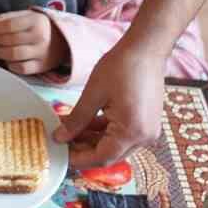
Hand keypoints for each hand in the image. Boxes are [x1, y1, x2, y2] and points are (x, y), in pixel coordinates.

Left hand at [0, 9, 67, 75]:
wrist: (63, 40)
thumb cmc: (40, 26)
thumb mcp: (27, 16)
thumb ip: (6, 18)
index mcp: (35, 21)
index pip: (8, 25)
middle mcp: (39, 37)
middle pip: (9, 40)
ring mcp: (41, 53)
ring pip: (13, 55)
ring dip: (0, 52)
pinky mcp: (41, 66)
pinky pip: (21, 69)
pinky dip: (11, 65)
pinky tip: (9, 59)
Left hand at [53, 38, 165, 168]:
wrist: (146, 48)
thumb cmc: (121, 67)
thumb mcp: (93, 94)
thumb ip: (76, 120)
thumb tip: (60, 137)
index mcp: (131, 132)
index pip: (102, 158)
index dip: (79, 159)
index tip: (60, 155)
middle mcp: (144, 137)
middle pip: (110, 154)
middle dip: (84, 150)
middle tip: (61, 142)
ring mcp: (147, 131)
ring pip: (115, 145)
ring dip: (93, 140)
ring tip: (69, 131)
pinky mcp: (146, 122)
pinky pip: (123, 134)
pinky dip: (105, 132)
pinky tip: (85, 124)